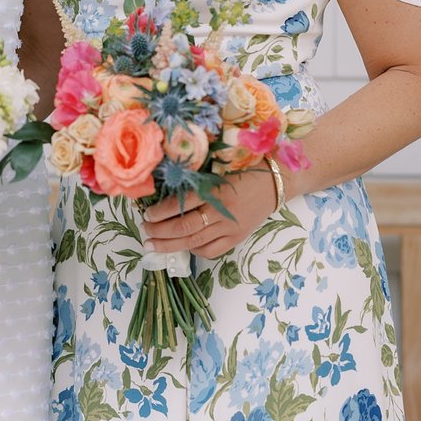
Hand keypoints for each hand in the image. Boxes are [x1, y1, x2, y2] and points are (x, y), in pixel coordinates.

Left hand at [142, 166, 278, 258]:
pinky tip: (182, 246)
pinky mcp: (237, 238)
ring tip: (153, 244)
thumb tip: (166, 191)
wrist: (275, 182)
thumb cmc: (244, 170)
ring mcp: (230, 228)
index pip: (181, 204)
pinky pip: (211, 251)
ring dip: (170, 245)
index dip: (160, 212)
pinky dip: (193, 250)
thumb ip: (196, 181)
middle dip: (160, 231)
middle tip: (144, 230)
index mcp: (215, 190)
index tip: (146, 213)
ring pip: (194, 242)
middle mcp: (221, 212)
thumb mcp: (218, 169)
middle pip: (184, 227)